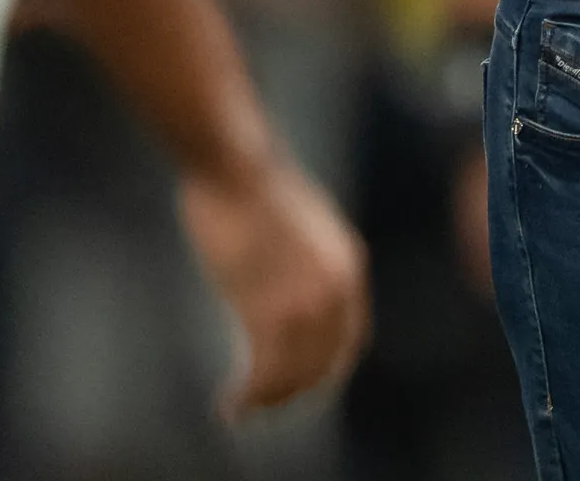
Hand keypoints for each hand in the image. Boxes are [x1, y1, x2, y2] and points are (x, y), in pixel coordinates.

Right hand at [180, 154, 372, 414]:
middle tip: (266, 406)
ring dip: (267, 400)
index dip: (327, 368)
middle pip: (323, 364)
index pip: (350, 338)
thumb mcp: (302, 226)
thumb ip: (308, 261)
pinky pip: (263, 372)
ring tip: (242, 412)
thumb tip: (291, 284)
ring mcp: (305, 303)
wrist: (235, 167)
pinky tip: (229, 405)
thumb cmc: (254, 189)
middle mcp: (337, 290)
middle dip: (295, 392)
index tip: (302, 385)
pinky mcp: (269, 311)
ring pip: (292, 376)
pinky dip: (248, 396)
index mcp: (349, 266)